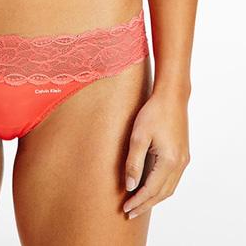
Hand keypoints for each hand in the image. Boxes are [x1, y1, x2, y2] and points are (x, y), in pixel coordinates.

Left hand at [122, 90, 190, 218]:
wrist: (172, 97)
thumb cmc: (153, 113)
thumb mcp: (138, 136)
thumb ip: (134, 162)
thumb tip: (130, 186)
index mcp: (169, 161)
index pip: (151, 190)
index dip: (138, 201)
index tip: (125, 209)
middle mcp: (180, 164)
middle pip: (162, 194)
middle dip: (145, 204)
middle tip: (130, 213)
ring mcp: (184, 160)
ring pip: (169, 188)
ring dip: (154, 198)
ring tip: (139, 204)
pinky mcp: (183, 155)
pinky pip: (173, 179)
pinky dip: (161, 188)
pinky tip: (151, 187)